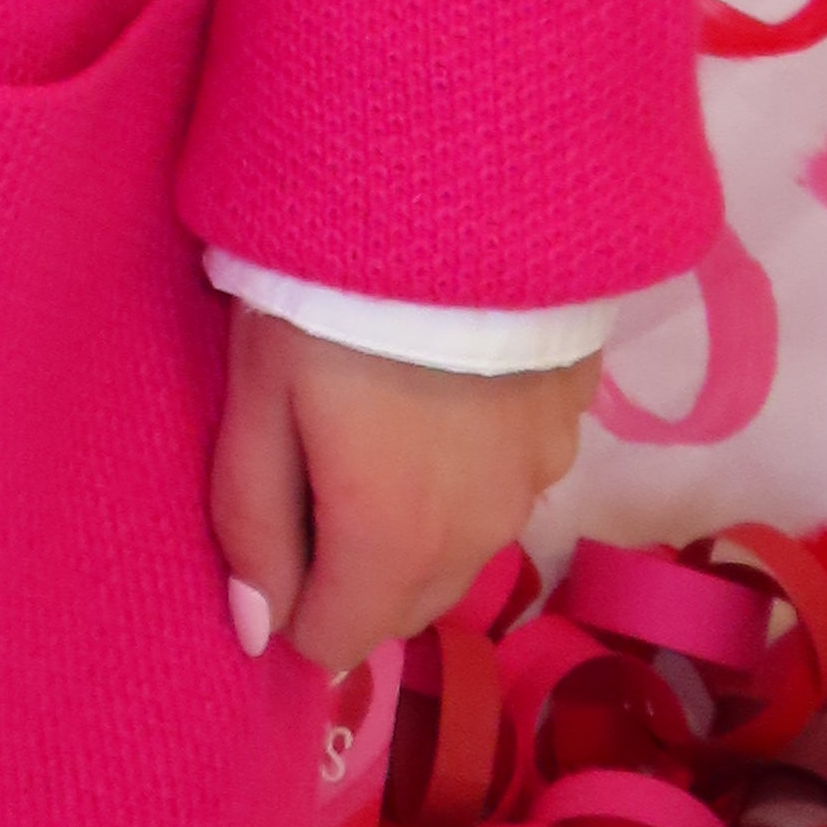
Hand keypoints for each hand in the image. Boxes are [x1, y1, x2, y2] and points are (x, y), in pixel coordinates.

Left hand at [207, 309, 598, 677]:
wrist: (460, 185)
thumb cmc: (328, 294)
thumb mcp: (258, 396)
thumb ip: (251, 521)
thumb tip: (260, 631)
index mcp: (394, 544)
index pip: (335, 641)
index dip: (289, 601)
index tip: (272, 524)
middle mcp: (482, 535)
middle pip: (404, 603)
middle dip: (352, 571)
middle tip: (314, 465)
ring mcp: (541, 481)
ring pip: (462, 548)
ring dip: (417, 522)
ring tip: (380, 421)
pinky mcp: (575, 423)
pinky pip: (509, 483)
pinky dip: (470, 465)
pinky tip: (444, 388)